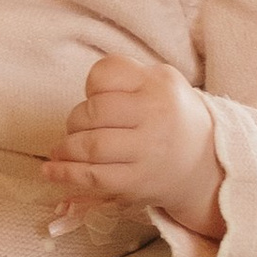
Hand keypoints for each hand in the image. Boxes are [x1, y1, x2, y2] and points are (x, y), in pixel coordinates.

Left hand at [44, 53, 225, 244]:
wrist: (206, 163)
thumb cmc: (170, 116)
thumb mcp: (158, 81)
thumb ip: (124, 77)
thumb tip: (87, 92)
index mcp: (158, 85)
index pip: (107, 74)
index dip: (92, 86)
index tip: (95, 96)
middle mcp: (156, 115)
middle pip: (94, 111)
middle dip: (75, 119)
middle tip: (77, 127)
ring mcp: (148, 151)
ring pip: (91, 145)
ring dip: (67, 147)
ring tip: (63, 149)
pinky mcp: (138, 182)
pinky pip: (93, 176)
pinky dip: (65, 173)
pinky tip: (51, 170)